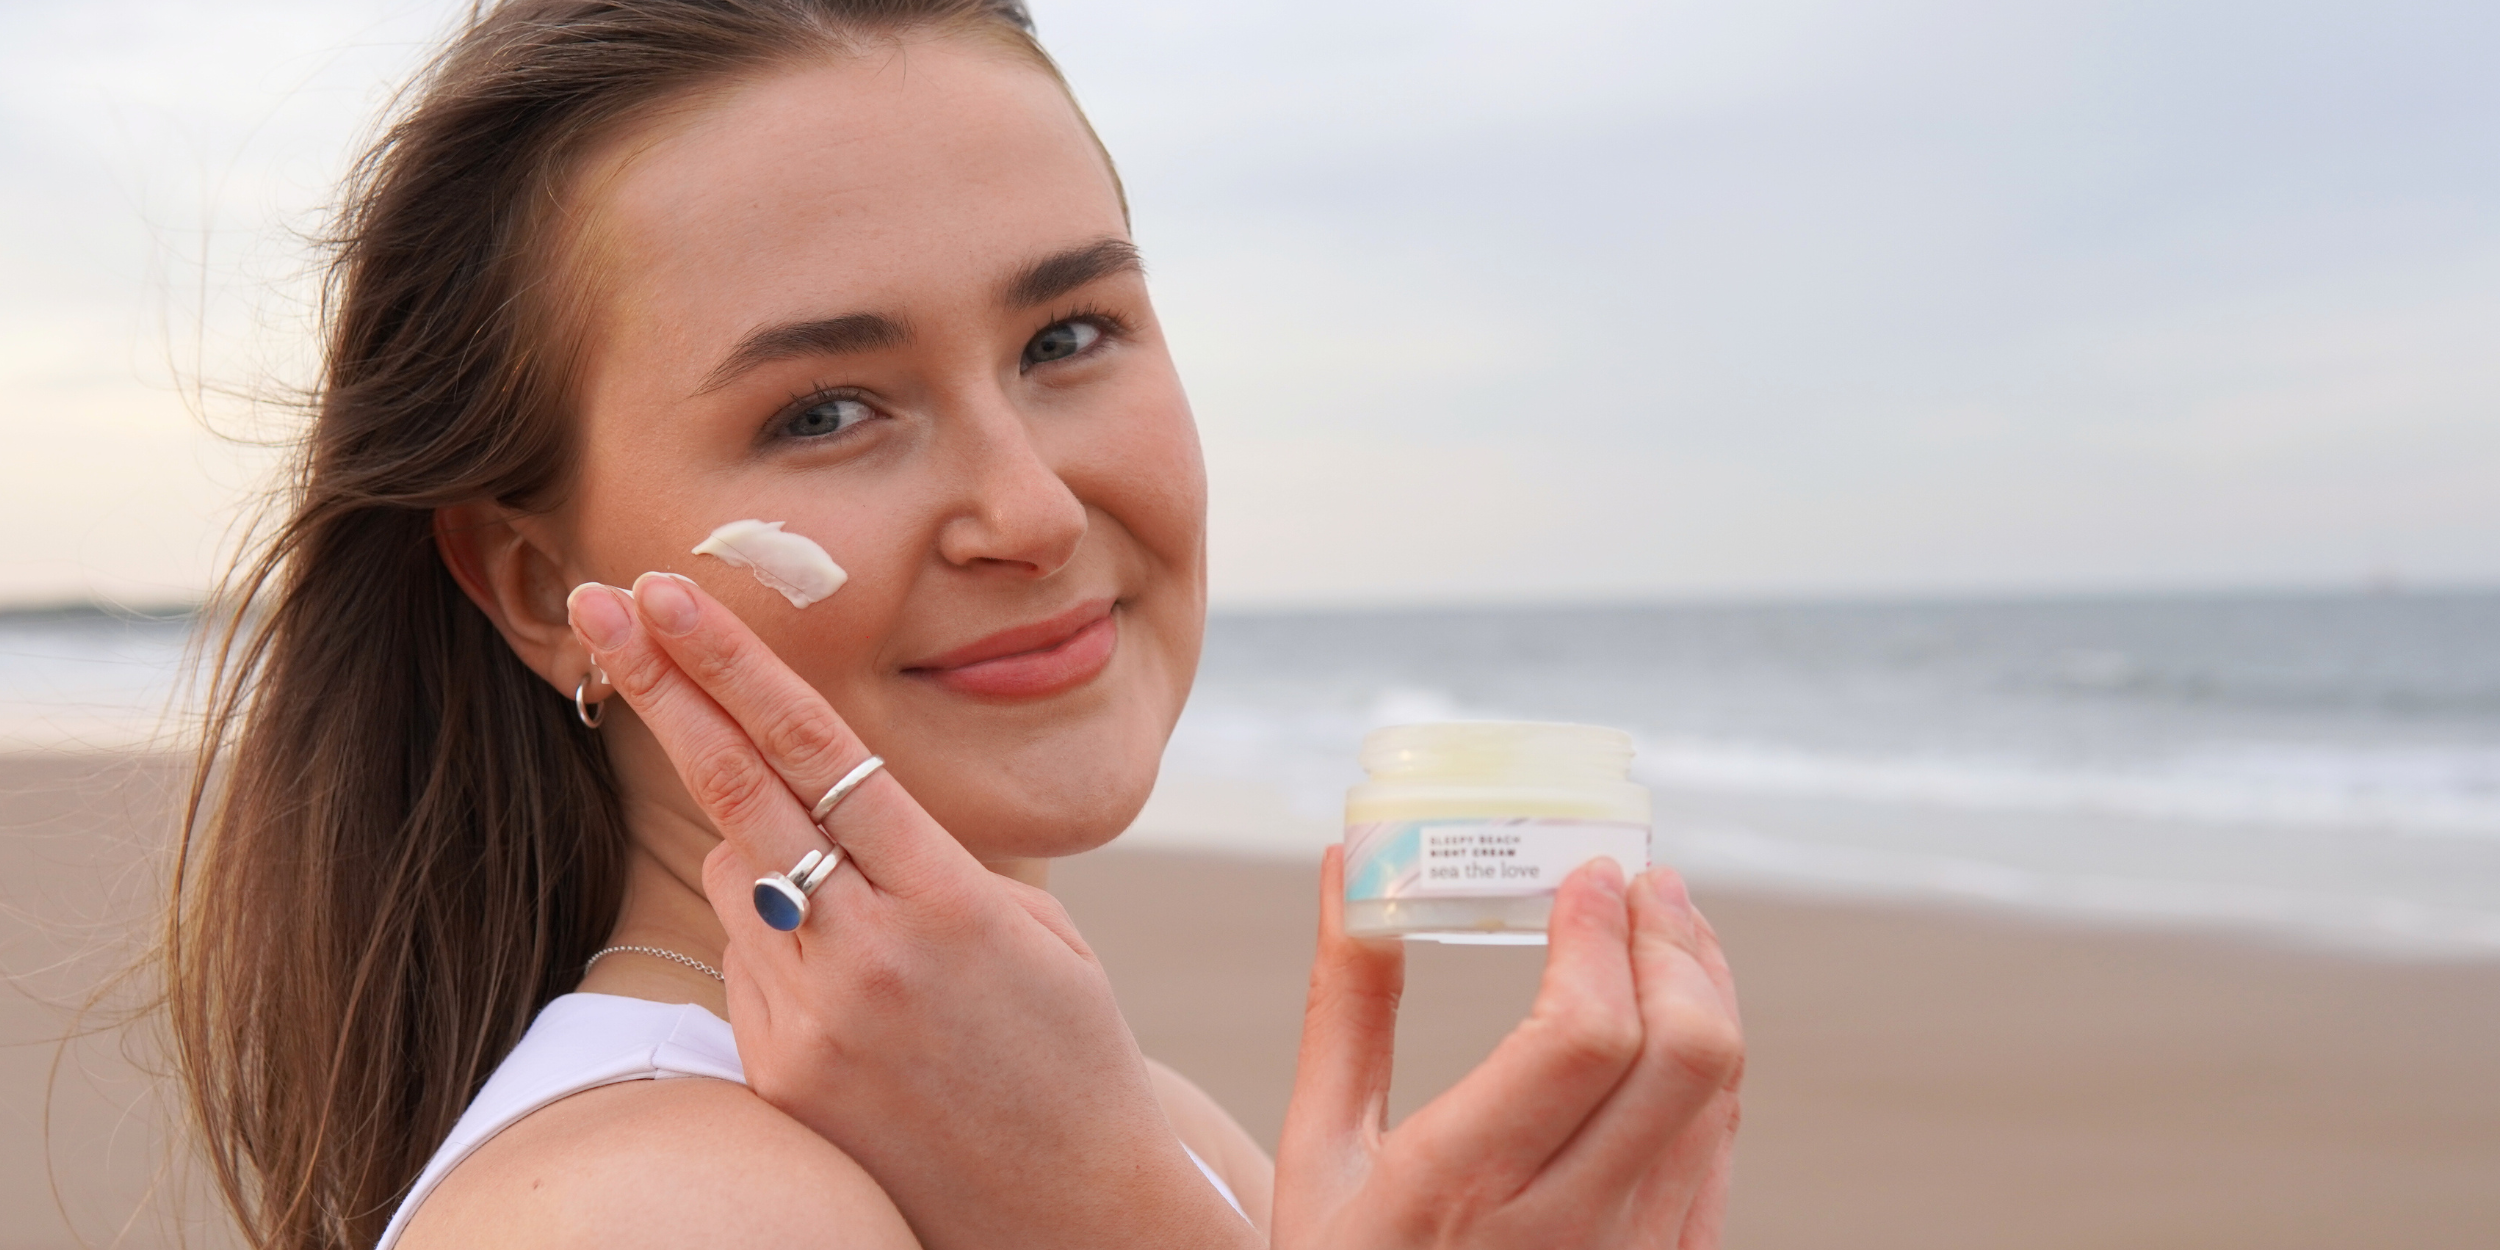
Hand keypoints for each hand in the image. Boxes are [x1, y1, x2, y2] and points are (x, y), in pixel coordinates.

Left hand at [567, 573, 1256, 1249]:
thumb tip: (805, 810)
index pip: (819, 753)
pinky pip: (748, 964)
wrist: (1068, 1213)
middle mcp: (868, 956)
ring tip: (871, 928)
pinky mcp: (777, 1077)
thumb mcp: (1030, 930)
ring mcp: (812, 1024)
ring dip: (767, 855)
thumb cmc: (1068, 1053)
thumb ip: (920, 861)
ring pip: (738, 877)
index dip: (736, 665)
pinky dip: (781, 944)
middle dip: (664, 686)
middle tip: (600, 601)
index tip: (670, 595)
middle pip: (738, 790)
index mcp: (948, 902)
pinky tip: (862, 1003)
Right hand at [1274, 850, 1742, 1248]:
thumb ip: (1345, 1008)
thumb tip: (1351, 868)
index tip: (1587, 871)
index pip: (1584, 1037)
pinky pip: (1720, 1143)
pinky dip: (1711, 1058)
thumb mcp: (1318, 1153)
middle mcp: (1567, 1229)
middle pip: (1684, 1053)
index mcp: (1461, 1188)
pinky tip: (1674, 1012)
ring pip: (1720, 1091)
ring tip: (1662, 924)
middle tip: (1640, 880)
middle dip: (1673, 942)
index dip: (1601, 936)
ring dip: (1704, 986)